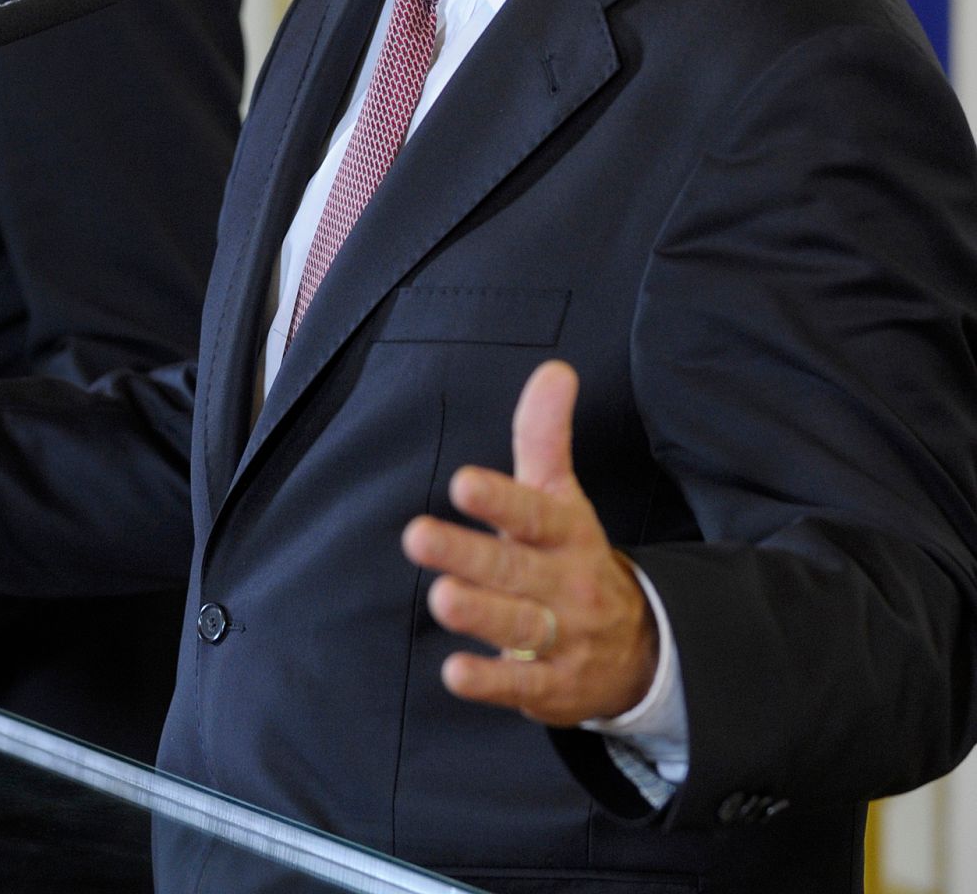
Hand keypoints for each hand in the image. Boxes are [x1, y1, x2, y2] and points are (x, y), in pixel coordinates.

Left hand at [401, 360, 657, 726]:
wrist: (640, 647)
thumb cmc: (574, 555)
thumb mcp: (563, 496)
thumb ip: (546, 435)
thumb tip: (555, 368)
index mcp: (565, 532)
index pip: (533, 512)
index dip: (499, 499)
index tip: (463, 482)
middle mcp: (564, 582)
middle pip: (513, 567)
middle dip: (467, 553)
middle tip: (416, 535)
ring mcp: (562, 637)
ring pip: (520, 625)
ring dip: (481, 614)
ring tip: (441, 599)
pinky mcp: (553, 686)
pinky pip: (522, 687)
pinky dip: (491, 682)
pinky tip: (455, 674)